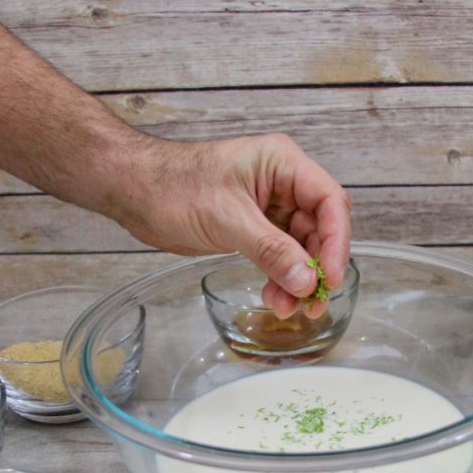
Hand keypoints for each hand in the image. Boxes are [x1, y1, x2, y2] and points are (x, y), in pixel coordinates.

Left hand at [104, 133, 351, 318]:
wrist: (136, 191)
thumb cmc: (174, 187)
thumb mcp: (227, 219)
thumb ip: (271, 250)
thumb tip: (306, 280)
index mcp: (283, 164)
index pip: (329, 202)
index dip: (337, 242)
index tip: (330, 278)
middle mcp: (283, 183)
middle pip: (321, 228)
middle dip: (318, 267)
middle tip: (313, 303)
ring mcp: (270, 206)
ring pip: (301, 247)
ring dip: (298, 279)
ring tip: (288, 308)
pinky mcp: (255, 227)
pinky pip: (280, 255)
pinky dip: (281, 278)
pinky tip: (275, 298)